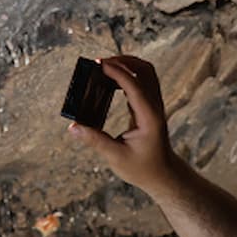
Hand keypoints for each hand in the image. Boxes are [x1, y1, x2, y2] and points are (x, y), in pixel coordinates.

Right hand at [67, 55, 183, 193]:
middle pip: (145, 70)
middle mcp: (155, 107)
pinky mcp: (150, 107)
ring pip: (146, 73)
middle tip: (100, 62)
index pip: (134, 86)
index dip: (117, 72)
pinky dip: (128, 74)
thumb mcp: (116, 157)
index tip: (99, 64)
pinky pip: (142, 82)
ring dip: (127, 64)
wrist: (163, 175)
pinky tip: (110, 80)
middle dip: (123, 61)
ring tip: (104, 67)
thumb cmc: (142, 168)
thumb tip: (73, 127)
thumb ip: (95, 140)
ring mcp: (155, 105)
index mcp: (149, 117)